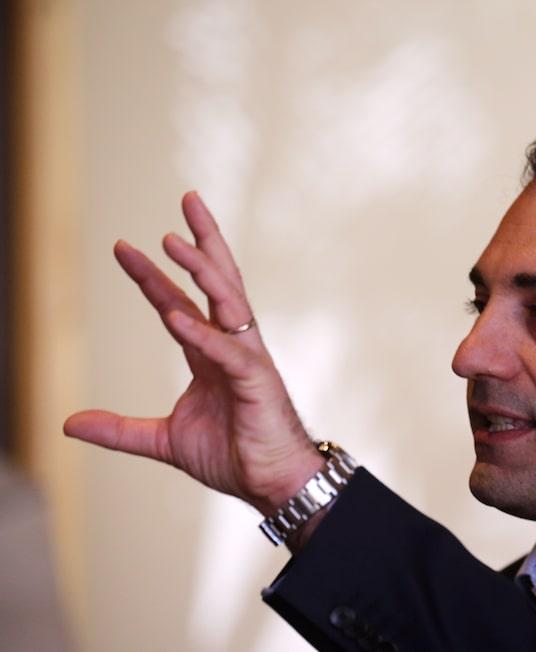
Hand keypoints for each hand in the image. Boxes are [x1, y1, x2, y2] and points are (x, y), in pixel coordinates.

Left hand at [63, 192, 323, 516]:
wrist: (272, 484)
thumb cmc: (233, 455)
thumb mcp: (163, 439)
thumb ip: (120, 429)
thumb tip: (68, 422)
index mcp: (211, 354)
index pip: (178, 304)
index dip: (152, 276)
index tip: (124, 248)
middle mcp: (232, 346)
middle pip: (218, 282)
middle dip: (202, 241)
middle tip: (187, 200)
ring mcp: (248, 359)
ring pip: (229, 302)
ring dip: (203, 270)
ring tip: (175, 241)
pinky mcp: (257, 382)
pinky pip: (228, 352)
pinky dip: (203, 335)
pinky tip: (176, 317)